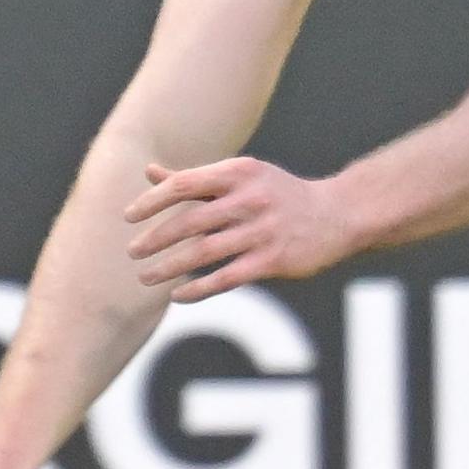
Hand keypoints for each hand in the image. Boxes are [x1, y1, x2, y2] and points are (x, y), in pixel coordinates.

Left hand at [126, 158, 358, 301]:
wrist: (340, 214)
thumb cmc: (280, 194)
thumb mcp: (243, 177)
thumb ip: (196, 178)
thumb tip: (149, 174)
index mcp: (239, 172)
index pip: (184, 184)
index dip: (151, 202)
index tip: (128, 218)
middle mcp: (251, 199)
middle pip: (189, 221)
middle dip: (155, 239)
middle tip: (132, 253)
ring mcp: (264, 230)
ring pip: (203, 253)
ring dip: (169, 267)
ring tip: (146, 277)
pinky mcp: (274, 260)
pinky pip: (226, 278)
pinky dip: (198, 289)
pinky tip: (178, 296)